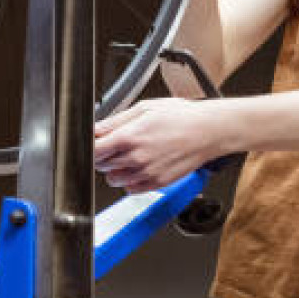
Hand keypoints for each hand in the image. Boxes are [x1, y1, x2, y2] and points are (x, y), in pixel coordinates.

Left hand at [94, 98, 228, 193]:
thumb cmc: (180, 116)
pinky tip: (139, 166)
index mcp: (130, 137)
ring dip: (115, 169)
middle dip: (104, 155)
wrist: (207, 131)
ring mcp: (146, 173)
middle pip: (101, 165)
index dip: (91, 147)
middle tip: (115, 144)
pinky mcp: (157, 183)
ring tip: (129, 154)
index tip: (95, 142)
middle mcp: (136, 158)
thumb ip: (116, 120)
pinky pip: (130, 189)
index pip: (94, 151)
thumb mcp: (144, 108)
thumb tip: (96, 128)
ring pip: (113, 179)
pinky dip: (129, 181)